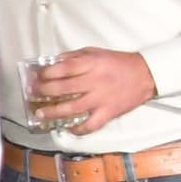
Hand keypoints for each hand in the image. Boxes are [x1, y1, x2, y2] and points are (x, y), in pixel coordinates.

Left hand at [27, 45, 156, 134]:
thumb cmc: (118, 62)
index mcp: (91, 64)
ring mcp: (101, 99)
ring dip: (53, 113)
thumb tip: (53, 62)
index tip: (37, 76)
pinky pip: (90, 125)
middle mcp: (94, 82)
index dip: (46, 73)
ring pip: (71, 109)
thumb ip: (74, 56)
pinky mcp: (109, 112)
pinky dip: (78, 129)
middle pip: (62, 89)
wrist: (147, 74)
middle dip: (43, 92)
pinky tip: (68, 128)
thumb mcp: (95, 52)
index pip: (63, 69)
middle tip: (33, 93)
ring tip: (40, 114)